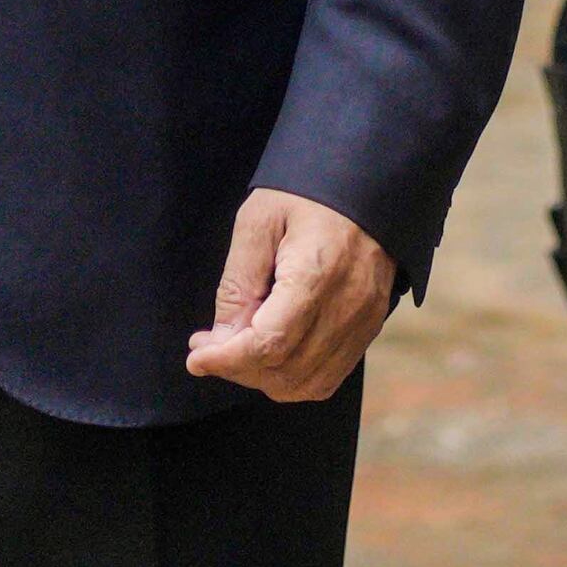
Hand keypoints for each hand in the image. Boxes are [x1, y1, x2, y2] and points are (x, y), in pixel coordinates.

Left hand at [187, 190, 401, 399]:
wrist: (364, 183)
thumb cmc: (306, 193)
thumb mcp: (258, 222)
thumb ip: (237, 284)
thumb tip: (223, 339)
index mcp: (316, 274)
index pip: (268, 343)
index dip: (226, 360)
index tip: (196, 357)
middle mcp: (347, 306)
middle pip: (285, 370)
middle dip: (238, 368)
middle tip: (209, 346)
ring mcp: (364, 320)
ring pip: (307, 383)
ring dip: (264, 378)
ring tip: (238, 349)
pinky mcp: (370, 326)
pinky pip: (329, 376)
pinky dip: (295, 378)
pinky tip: (271, 354)